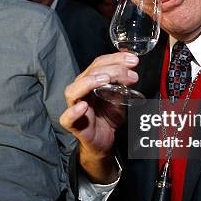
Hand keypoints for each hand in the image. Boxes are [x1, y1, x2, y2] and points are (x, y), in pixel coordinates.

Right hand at [59, 52, 137, 182]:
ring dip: (89, 82)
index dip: (115, 59)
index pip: (99, 63)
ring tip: (105, 80)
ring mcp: (74, 106)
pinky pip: (67, 118)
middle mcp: (80, 90)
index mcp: (90, 81)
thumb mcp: (119, 97)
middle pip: (89, 74)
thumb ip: (123, 84)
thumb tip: (131, 69)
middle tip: (129, 72)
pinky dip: (73, 111)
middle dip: (111, 69)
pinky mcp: (72, 124)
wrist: (104, 141)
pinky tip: (83, 106)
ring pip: (73, 91)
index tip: (132, 60)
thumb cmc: (108, 117)